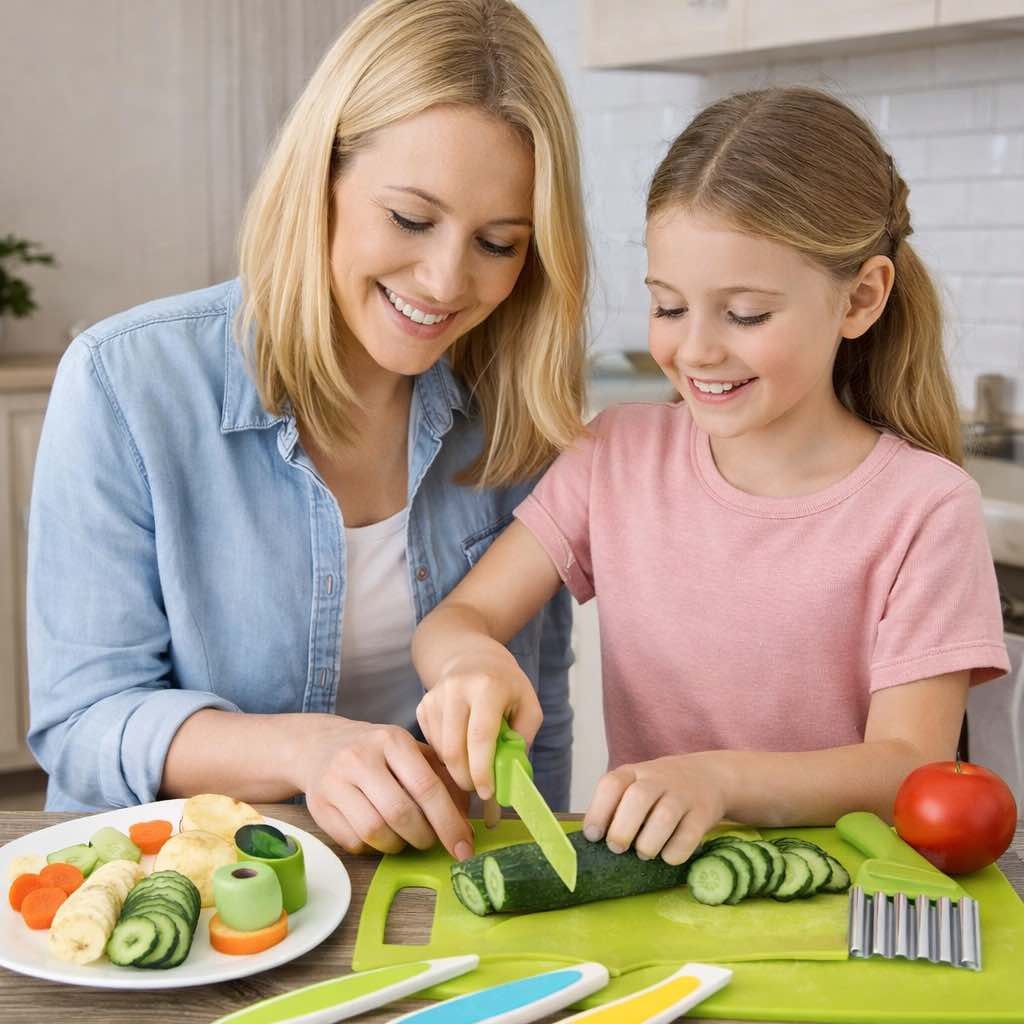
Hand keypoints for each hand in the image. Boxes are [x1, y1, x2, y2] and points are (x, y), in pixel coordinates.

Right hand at [299, 715, 472, 859]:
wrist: (319, 745)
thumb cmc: (377, 752)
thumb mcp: (410, 752)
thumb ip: (442, 777)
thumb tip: (466, 816)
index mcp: (392, 740)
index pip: (426, 786)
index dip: (449, 821)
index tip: (463, 846)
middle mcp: (361, 757)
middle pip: (400, 813)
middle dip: (424, 836)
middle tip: (432, 841)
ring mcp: (336, 781)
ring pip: (375, 831)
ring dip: (398, 844)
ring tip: (404, 836)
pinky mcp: (319, 805)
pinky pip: (354, 841)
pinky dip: (373, 847)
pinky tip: (379, 834)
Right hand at [416, 644, 541, 799]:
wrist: (472, 657)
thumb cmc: (507, 686)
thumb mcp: (528, 705)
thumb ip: (523, 738)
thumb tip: (510, 775)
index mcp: (487, 687)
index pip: (480, 736)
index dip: (482, 770)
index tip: (487, 792)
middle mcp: (456, 689)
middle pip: (454, 749)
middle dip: (466, 778)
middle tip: (479, 790)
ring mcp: (435, 697)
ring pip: (441, 750)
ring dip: (456, 770)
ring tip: (473, 771)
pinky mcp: (422, 706)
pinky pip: (432, 744)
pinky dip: (446, 757)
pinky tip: (460, 751)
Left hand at [582, 753, 732, 864]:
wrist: (710, 776)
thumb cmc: (661, 789)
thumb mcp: (637, 785)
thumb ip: (617, 806)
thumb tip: (594, 840)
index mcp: (634, 772)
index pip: (612, 784)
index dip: (598, 811)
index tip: (592, 836)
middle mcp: (658, 779)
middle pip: (637, 798)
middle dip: (622, 830)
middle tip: (617, 848)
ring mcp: (682, 794)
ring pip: (664, 817)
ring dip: (648, 843)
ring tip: (643, 852)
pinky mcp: (703, 813)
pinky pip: (688, 836)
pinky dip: (674, 853)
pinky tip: (668, 855)